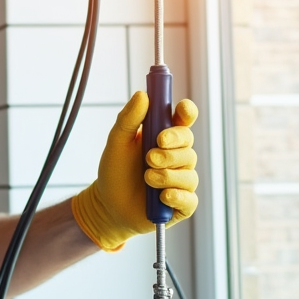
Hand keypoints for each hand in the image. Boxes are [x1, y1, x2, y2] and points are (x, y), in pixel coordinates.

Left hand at [71, 92, 198, 251]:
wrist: (108, 204)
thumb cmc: (115, 170)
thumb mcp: (117, 142)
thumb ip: (129, 119)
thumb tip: (142, 94)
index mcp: (164, 136)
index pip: (184, 119)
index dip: (187, 112)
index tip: (180, 111)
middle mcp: (177, 155)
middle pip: (188, 144)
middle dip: (171, 149)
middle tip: (150, 156)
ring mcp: (181, 179)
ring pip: (188, 173)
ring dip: (166, 175)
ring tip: (146, 178)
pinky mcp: (181, 203)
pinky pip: (189, 199)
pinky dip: (176, 196)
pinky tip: (161, 196)